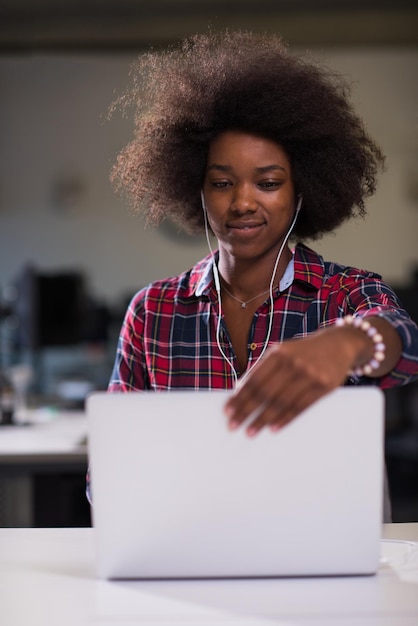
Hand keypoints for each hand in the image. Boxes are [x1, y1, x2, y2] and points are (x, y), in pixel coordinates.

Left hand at [224, 327, 357, 436]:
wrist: (339, 344)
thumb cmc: (303, 352)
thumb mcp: (284, 353)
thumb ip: (265, 369)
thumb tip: (240, 392)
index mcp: (278, 353)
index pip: (255, 379)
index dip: (240, 396)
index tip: (227, 411)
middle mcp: (293, 362)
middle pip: (265, 392)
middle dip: (246, 411)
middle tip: (233, 426)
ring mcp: (310, 374)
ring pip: (282, 402)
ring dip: (263, 419)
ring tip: (250, 432)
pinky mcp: (324, 386)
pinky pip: (301, 407)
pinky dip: (285, 419)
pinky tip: (273, 428)